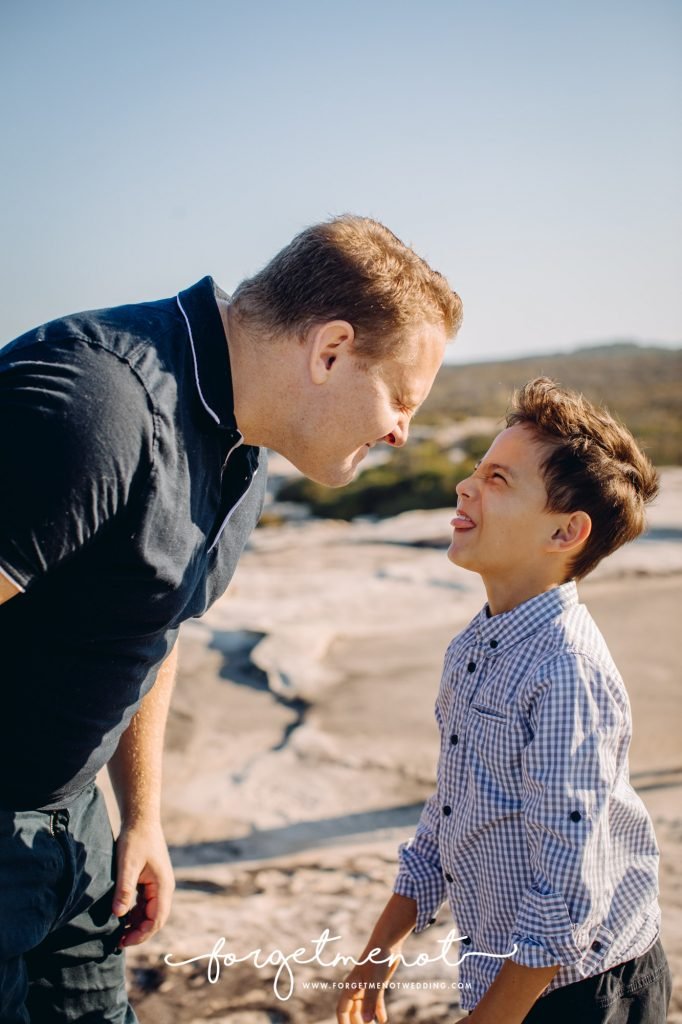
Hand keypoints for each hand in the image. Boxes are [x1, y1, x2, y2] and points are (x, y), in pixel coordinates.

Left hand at [112, 819, 174, 946]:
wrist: (140, 819)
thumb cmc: (135, 839)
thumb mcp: (127, 865)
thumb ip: (124, 890)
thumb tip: (118, 915)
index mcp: (163, 886)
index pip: (156, 919)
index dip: (141, 934)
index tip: (122, 941)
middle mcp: (164, 887)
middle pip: (154, 919)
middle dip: (138, 932)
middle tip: (117, 942)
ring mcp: (158, 884)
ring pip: (149, 912)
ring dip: (136, 924)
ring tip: (116, 933)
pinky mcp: (150, 881)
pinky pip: (144, 903)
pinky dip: (134, 913)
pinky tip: (120, 916)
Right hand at [336, 951, 400, 1023]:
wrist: (387, 943)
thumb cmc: (377, 960)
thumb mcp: (374, 983)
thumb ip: (370, 1003)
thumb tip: (366, 1023)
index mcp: (350, 987)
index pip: (342, 1009)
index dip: (343, 1022)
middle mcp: (356, 988)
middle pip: (353, 1011)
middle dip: (356, 1023)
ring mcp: (367, 986)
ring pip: (364, 1008)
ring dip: (367, 1019)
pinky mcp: (377, 984)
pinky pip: (375, 1002)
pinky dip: (378, 1011)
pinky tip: (383, 1020)